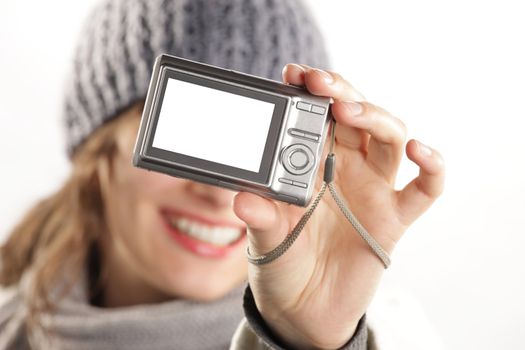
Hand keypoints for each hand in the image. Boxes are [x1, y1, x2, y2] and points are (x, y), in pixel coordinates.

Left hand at [233, 64, 444, 348]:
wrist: (303, 310)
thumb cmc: (281, 265)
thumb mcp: (264, 241)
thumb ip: (259, 219)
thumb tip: (243, 199)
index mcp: (311, 164)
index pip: (317, 116)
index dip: (309, 92)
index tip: (293, 75)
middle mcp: (345, 169)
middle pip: (356, 115)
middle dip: (341, 93)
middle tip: (320, 82)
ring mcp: (372, 191)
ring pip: (389, 138)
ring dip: (376, 117)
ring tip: (351, 111)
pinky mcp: (394, 219)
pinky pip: (424, 189)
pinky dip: (431, 168)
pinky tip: (421, 151)